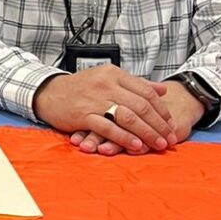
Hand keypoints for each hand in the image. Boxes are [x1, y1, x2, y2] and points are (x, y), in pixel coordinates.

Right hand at [73, 79, 204, 154]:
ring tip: (158, 144)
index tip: (170, 123)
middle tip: (169, 138)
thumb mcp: (108, 78)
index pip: (146, 91)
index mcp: (114, 74)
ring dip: (146, 132)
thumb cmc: (81, 87)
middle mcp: (106, 84)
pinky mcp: (83, 115)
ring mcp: (94, 100)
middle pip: (140, 105)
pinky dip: (124, 137)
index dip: (162, 109)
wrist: (49, 93)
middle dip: (159, 124)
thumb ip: (135, 84)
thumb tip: (162, 89)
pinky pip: (108, 127)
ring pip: (128, 116)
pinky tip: (136, 145)